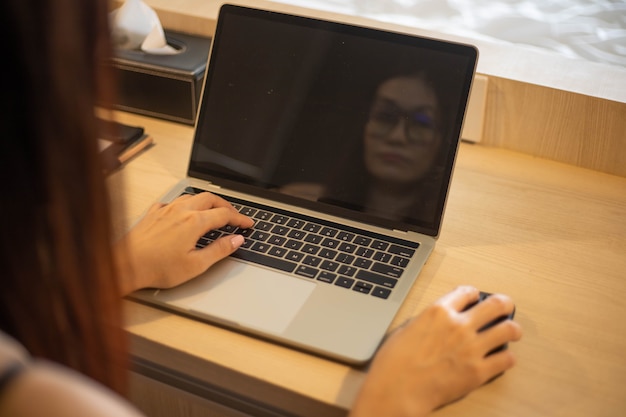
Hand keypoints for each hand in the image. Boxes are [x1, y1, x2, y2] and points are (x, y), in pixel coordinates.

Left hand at [116, 192, 253, 292]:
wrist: (125, 265)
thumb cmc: (158, 268)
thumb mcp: (196, 265)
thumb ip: (219, 250)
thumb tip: (236, 240)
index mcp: (195, 222)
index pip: (225, 215)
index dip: (240, 219)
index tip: (248, 224)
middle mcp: (181, 211)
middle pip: (210, 199)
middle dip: (226, 205)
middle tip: (234, 215)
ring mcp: (166, 210)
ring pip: (192, 197)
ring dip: (206, 202)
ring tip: (213, 211)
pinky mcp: (153, 214)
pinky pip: (173, 202)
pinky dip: (185, 204)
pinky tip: (183, 212)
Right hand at [349, 286, 521, 416]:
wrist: (397, 390)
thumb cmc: (394, 362)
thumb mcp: (407, 327)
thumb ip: (429, 320)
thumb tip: (441, 321)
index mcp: (439, 312)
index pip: (467, 292)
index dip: (474, 294)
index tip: (476, 298)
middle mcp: (459, 325)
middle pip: (495, 305)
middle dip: (504, 304)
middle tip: (506, 307)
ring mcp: (472, 348)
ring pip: (508, 330)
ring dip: (512, 329)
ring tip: (512, 332)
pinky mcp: (479, 372)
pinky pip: (506, 359)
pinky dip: (507, 357)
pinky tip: (503, 358)